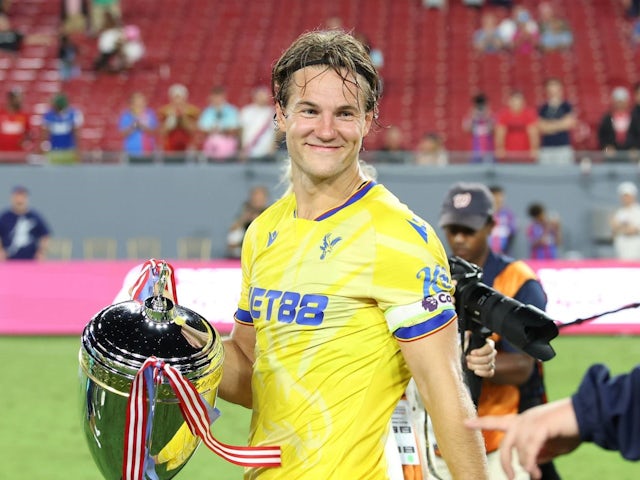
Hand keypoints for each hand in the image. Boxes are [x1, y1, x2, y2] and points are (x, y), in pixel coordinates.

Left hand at [464, 398, 580, 479]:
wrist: (588, 414)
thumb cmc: (570, 429)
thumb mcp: (552, 445)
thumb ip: (540, 452)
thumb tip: (531, 463)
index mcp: (523, 421)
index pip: (496, 421)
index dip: (480, 422)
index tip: (464, 422)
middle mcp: (524, 420)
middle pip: (506, 442)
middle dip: (506, 463)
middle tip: (510, 478)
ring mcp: (532, 422)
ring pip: (519, 448)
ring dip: (525, 466)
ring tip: (534, 476)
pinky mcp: (542, 426)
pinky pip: (530, 448)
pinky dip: (530, 462)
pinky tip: (534, 472)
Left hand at [465, 336, 495, 377]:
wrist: (461, 356)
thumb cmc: (464, 347)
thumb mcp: (464, 340)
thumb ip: (467, 336)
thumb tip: (469, 333)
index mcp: (488, 343)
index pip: (490, 347)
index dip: (481, 351)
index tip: (471, 352)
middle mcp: (491, 353)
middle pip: (489, 358)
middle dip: (476, 360)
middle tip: (467, 359)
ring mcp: (491, 362)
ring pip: (489, 366)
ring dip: (477, 366)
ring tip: (468, 364)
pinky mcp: (489, 370)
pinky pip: (490, 373)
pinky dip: (483, 373)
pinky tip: (475, 371)